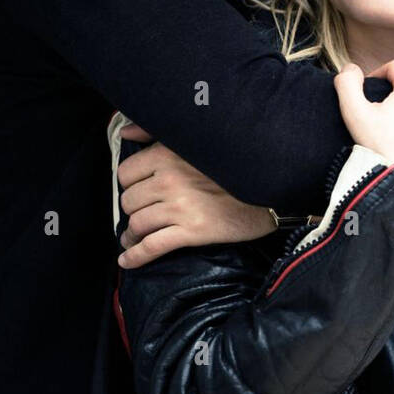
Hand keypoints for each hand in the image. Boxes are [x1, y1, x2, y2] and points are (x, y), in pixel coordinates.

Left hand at [115, 123, 274, 268]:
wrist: (269, 190)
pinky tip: (128, 261)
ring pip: (137, 224)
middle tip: (142, 214)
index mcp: (167, 155)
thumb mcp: (193, 141)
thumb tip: (125, 133)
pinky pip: (152, 247)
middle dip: (133, 210)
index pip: (126, 173)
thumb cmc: (233, 165)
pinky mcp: (192, 231)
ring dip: (132, 234)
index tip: (139, 191)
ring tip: (134, 237)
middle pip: (129, 201)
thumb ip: (156, 132)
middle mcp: (169, 180)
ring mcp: (180, 207)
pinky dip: (136, 256)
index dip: (130, 184)